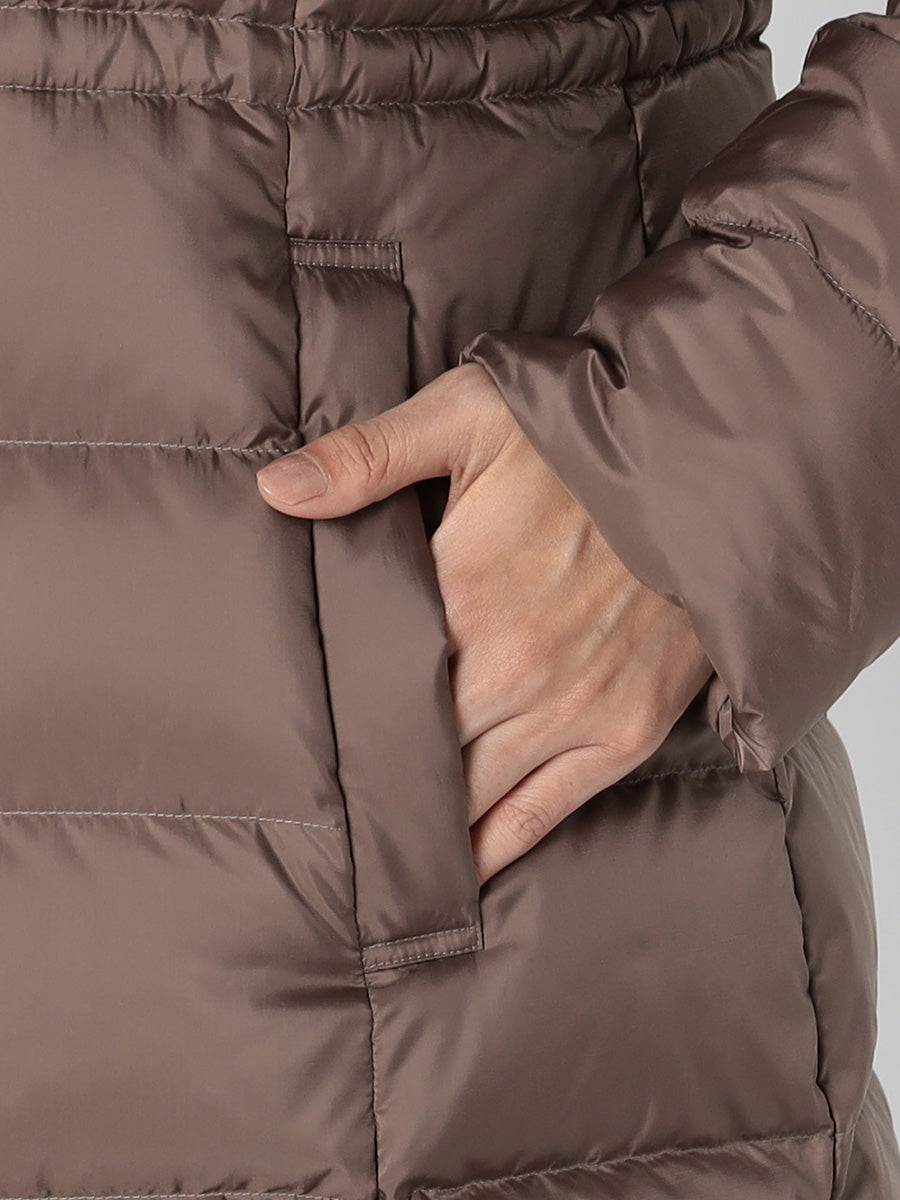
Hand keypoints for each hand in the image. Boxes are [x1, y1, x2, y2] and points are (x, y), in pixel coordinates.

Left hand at [256, 364, 712, 882]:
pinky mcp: (624, 733)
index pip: (372, 696)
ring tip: (369, 864)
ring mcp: (573, 713)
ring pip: (471, 799)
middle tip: (320, 819)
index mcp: (463, 600)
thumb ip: (370, 457)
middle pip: (416, 758)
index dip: (332, 732)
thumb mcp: (470, 418)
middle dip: (369, 787)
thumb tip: (275, 489)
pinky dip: (495, 847)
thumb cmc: (588, 441)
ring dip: (422, 828)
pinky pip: (543, 814)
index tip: (294, 758)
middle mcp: (513, 674)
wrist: (713, 471)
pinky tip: (455, 874)